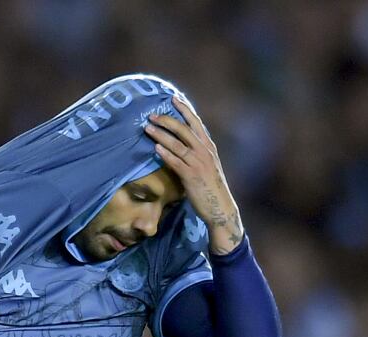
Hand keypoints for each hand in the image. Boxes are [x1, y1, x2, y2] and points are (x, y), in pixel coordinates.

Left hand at [144, 96, 244, 254]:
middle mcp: (204, 151)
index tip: (173, 98)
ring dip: (161, 135)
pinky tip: (155, 148)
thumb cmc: (211, 187)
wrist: (220, 207)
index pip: (196, 122)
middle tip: (152, 115)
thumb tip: (182, 143)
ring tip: (148, 128)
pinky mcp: (191, 176)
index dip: (185, 109)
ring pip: (177, 144)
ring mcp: (198, 163)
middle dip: (167, 120)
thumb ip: (197, 152)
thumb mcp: (208, 164)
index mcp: (208, 146)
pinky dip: (166, 154)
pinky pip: (176, 162)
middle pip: (184, 130)